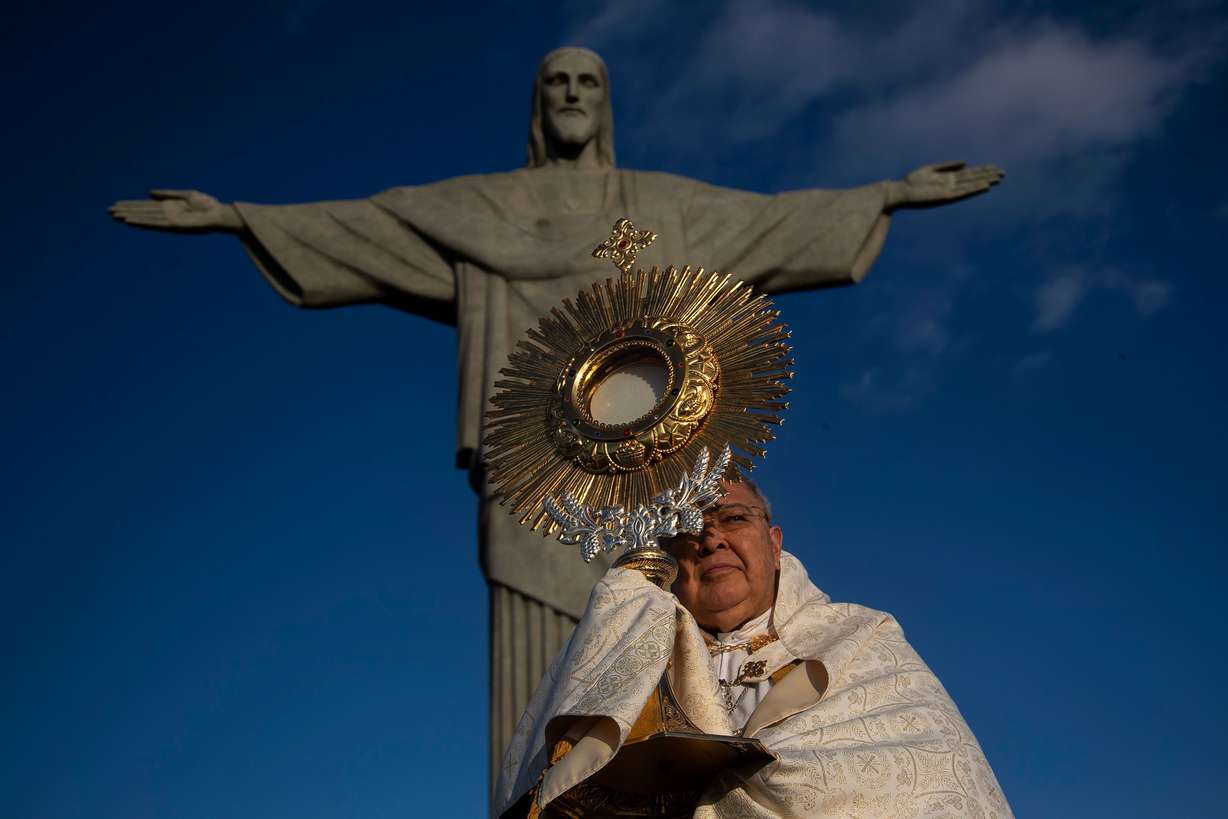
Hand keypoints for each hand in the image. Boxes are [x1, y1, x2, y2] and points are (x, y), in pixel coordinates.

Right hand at [108, 189, 242, 232]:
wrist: (221, 214)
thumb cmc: (208, 205)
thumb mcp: (187, 195)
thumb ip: (168, 194)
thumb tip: (149, 193)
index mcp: (170, 207)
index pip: (146, 206)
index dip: (132, 205)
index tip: (117, 204)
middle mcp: (167, 215)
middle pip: (143, 212)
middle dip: (127, 211)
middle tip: (109, 211)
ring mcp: (170, 221)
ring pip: (146, 218)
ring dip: (131, 217)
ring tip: (115, 216)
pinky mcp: (175, 226)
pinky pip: (155, 224)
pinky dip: (143, 223)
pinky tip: (131, 221)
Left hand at [886, 162, 1003, 210]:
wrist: (901, 191)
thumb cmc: (912, 181)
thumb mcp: (931, 169)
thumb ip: (947, 165)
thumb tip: (965, 163)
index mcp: (948, 178)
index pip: (970, 173)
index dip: (983, 170)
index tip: (995, 167)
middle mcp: (951, 185)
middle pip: (973, 179)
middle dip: (988, 176)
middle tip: (1003, 173)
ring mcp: (950, 191)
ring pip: (971, 186)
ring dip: (984, 182)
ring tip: (998, 179)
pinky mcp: (945, 197)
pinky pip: (963, 193)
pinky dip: (974, 189)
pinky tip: (984, 186)